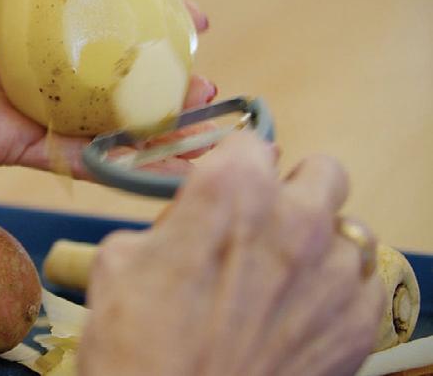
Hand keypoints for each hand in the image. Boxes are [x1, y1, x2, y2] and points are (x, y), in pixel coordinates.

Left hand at [0, 0, 213, 171]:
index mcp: (5, 1)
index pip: (88, 3)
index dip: (137, 2)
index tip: (182, 1)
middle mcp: (12, 52)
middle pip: (96, 60)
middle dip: (153, 61)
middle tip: (200, 58)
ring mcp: (8, 100)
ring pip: (88, 109)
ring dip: (145, 111)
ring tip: (199, 102)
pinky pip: (61, 150)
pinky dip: (109, 151)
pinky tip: (159, 148)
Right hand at [79, 132, 384, 375]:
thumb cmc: (137, 343)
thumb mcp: (120, 258)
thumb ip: (169, 223)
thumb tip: (187, 222)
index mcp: (231, 191)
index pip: (251, 142)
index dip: (232, 166)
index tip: (224, 188)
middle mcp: (295, 220)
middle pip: (322, 172)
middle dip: (294, 190)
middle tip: (266, 223)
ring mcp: (335, 272)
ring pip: (348, 229)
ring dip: (319, 244)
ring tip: (284, 278)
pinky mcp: (359, 322)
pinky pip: (365, 284)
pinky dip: (338, 292)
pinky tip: (302, 314)